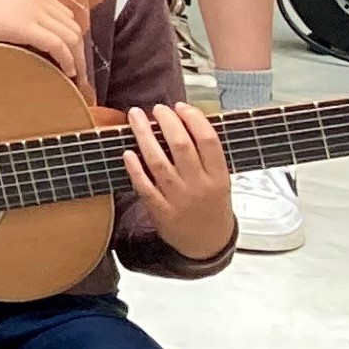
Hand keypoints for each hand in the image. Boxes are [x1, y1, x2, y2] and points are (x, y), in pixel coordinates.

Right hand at [0, 0, 91, 90]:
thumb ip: (12, 8)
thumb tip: (16, 26)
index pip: (63, 14)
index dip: (70, 36)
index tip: (70, 53)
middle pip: (72, 26)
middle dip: (78, 50)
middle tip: (77, 70)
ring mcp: (32, 11)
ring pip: (71, 36)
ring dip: (77, 58)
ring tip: (74, 76)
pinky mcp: (25, 26)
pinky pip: (59, 45)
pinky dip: (68, 61)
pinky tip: (67, 73)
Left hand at [122, 101, 236, 259]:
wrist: (207, 242)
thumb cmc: (212, 203)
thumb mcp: (221, 180)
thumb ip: (207, 156)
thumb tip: (185, 120)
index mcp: (219, 176)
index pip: (208, 141)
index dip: (194, 119)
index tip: (181, 106)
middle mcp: (200, 186)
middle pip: (181, 146)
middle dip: (166, 121)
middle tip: (157, 108)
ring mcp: (179, 199)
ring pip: (158, 162)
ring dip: (144, 135)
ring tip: (135, 116)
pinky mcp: (161, 210)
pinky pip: (144, 185)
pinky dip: (134, 168)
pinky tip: (127, 151)